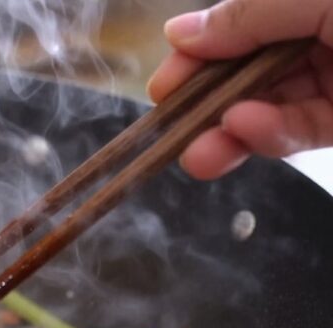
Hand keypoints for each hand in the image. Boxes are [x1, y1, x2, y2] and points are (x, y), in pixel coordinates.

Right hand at [147, 0, 332, 179]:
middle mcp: (319, 36)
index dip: (197, 55)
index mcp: (306, 2)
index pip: (239, 27)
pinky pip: (301, 130)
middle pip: (246, 71)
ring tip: (199, 157)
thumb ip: (251, 15)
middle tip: (170, 130)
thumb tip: (178, 33)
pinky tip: (245, 132)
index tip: (164, 86)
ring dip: (229, 132)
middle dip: (207, 102)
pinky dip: (271, 136)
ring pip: (269, 107)